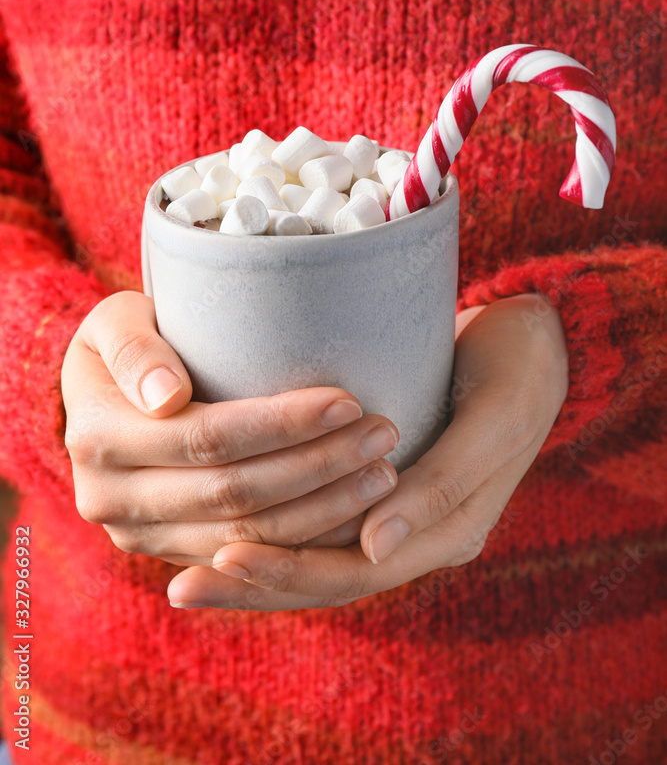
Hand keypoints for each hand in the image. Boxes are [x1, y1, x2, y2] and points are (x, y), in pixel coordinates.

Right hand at [61, 291, 399, 565]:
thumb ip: (135, 349)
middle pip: (234, 494)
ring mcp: (141, 536)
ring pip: (247, 539)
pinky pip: (248, 561)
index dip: (282, 425)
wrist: (104, 391)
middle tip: (382, 435)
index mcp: (99, 437)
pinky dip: (305, 542)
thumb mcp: (115, 322)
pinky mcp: (172, 555)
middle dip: (318, 466)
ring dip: (323, 510)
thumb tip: (165, 399)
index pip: (208, 438)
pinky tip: (356, 516)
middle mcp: (111, 499)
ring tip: (384, 473)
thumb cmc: (130, 336)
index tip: (348, 402)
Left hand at [166, 293, 568, 608]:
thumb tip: (375, 548)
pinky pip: (327, 528)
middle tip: (186, 585)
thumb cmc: (516, 368)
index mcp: (453, 530)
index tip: (224, 558)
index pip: (357, 572)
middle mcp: (422, 536)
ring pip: (323, 559)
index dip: (291, 571)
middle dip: (260, 583)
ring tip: (189, 577)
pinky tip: (227, 533)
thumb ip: (441, 483)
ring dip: (262, 570)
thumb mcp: (492, 419)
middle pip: (329, 577)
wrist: (540, 344)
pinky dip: (280, 537)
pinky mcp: (387, 487)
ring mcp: (405, 515)